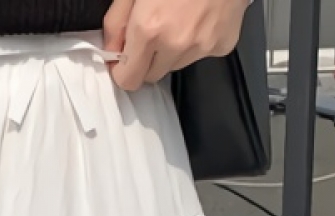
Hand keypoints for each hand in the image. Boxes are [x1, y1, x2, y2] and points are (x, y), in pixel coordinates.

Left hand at [104, 0, 248, 90]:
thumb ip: (116, 22)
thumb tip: (112, 51)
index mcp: (149, 29)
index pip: (129, 80)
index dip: (123, 71)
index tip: (123, 60)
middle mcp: (176, 44)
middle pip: (152, 75)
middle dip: (147, 60)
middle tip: (153, 31)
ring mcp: (202, 46)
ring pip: (176, 65)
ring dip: (172, 50)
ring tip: (180, 17)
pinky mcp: (223, 44)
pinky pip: (201, 54)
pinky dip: (196, 41)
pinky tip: (200, 16)